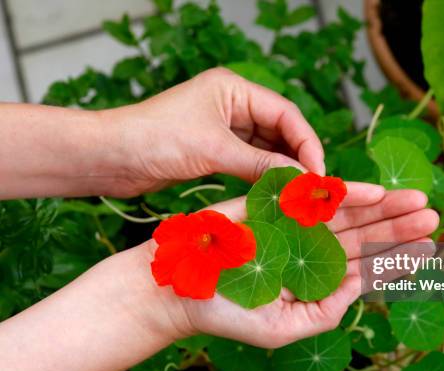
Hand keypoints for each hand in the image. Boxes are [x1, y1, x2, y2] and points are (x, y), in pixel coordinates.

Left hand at [104, 67, 323, 196]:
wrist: (111, 157)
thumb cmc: (155, 139)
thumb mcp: (214, 150)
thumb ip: (260, 164)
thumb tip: (300, 179)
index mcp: (234, 89)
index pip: (285, 113)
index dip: (307, 143)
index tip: (318, 172)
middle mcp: (232, 105)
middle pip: (279, 130)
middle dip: (296, 157)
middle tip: (312, 187)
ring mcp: (223, 128)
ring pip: (265, 149)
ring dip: (280, 169)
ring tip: (297, 194)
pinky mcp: (214, 150)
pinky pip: (248, 162)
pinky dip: (262, 176)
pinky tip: (274, 193)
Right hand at [157, 184, 438, 347]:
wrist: (178, 288)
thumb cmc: (227, 314)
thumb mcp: (282, 328)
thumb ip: (325, 312)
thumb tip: (361, 287)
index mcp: (315, 278)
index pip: (363, 267)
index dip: (396, 259)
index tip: (429, 251)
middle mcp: (310, 250)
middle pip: (362, 236)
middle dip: (398, 227)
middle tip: (432, 218)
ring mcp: (294, 226)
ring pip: (345, 214)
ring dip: (381, 207)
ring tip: (416, 201)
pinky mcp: (274, 204)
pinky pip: (313, 197)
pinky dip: (341, 193)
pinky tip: (371, 192)